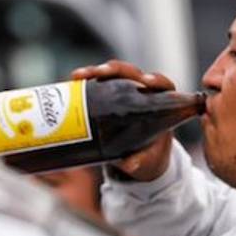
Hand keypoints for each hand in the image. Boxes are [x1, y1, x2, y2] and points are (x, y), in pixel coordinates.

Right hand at [69, 60, 176, 181]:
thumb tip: (131, 165)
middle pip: (131, 73)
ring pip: (112, 74)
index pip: (161, 84)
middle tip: (102, 72)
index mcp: (160, 103)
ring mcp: (124, 91)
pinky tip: (73, 80)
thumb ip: (142, 162)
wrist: (138, 159)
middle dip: (116, 70)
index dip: (155, 80)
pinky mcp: (108, 94)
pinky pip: (97, 83)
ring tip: (80, 75)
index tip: (147, 81)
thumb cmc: (150, 156)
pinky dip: (85, 80)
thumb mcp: (148, 161)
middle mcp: (143, 91)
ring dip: (96, 71)